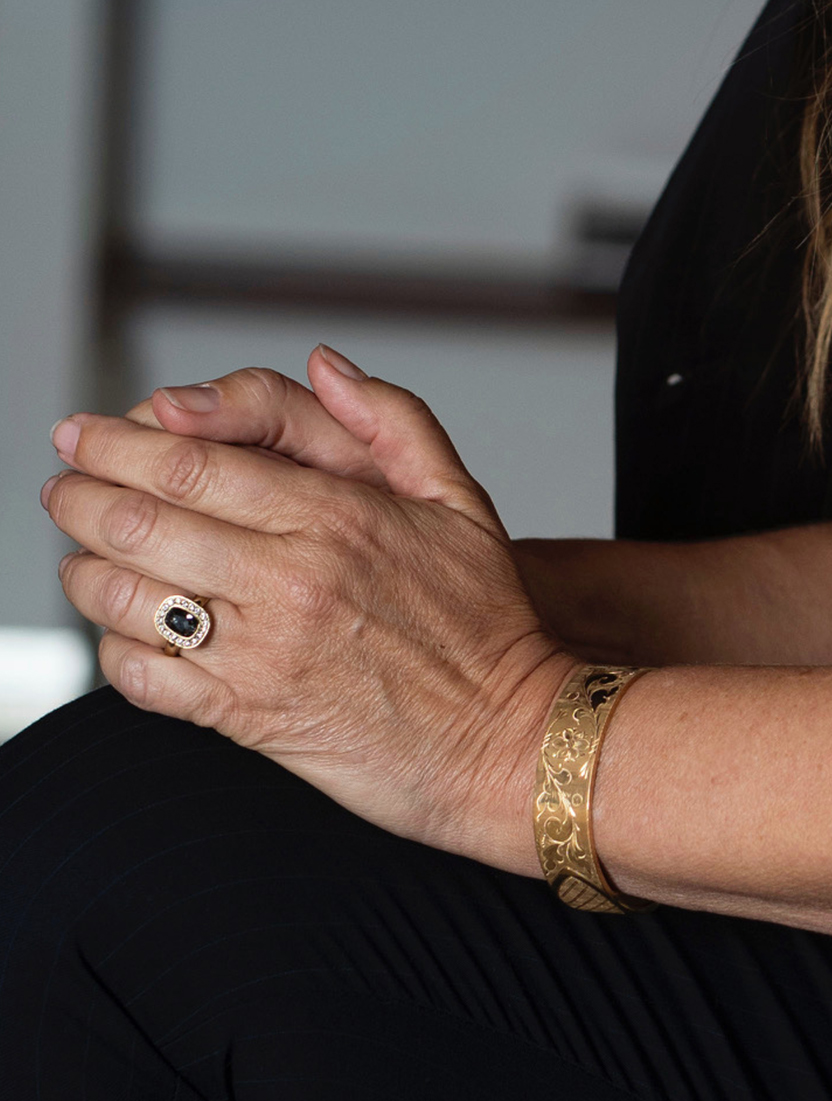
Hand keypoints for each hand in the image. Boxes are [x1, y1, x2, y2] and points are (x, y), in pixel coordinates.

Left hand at [43, 347, 572, 870]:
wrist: (501, 736)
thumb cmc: (485, 618)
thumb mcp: (459, 496)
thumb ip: (390, 417)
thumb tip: (324, 363)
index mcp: (335, 515)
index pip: (192, 463)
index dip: (118, 442)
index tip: (84, 432)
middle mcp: (289, 579)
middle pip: (143, 522)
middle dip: (81, 494)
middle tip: (61, 481)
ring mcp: (260, 652)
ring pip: (130, 600)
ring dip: (83, 570)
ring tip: (77, 552)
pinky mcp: (244, 717)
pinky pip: (144, 678)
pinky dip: (112, 648)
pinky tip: (118, 627)